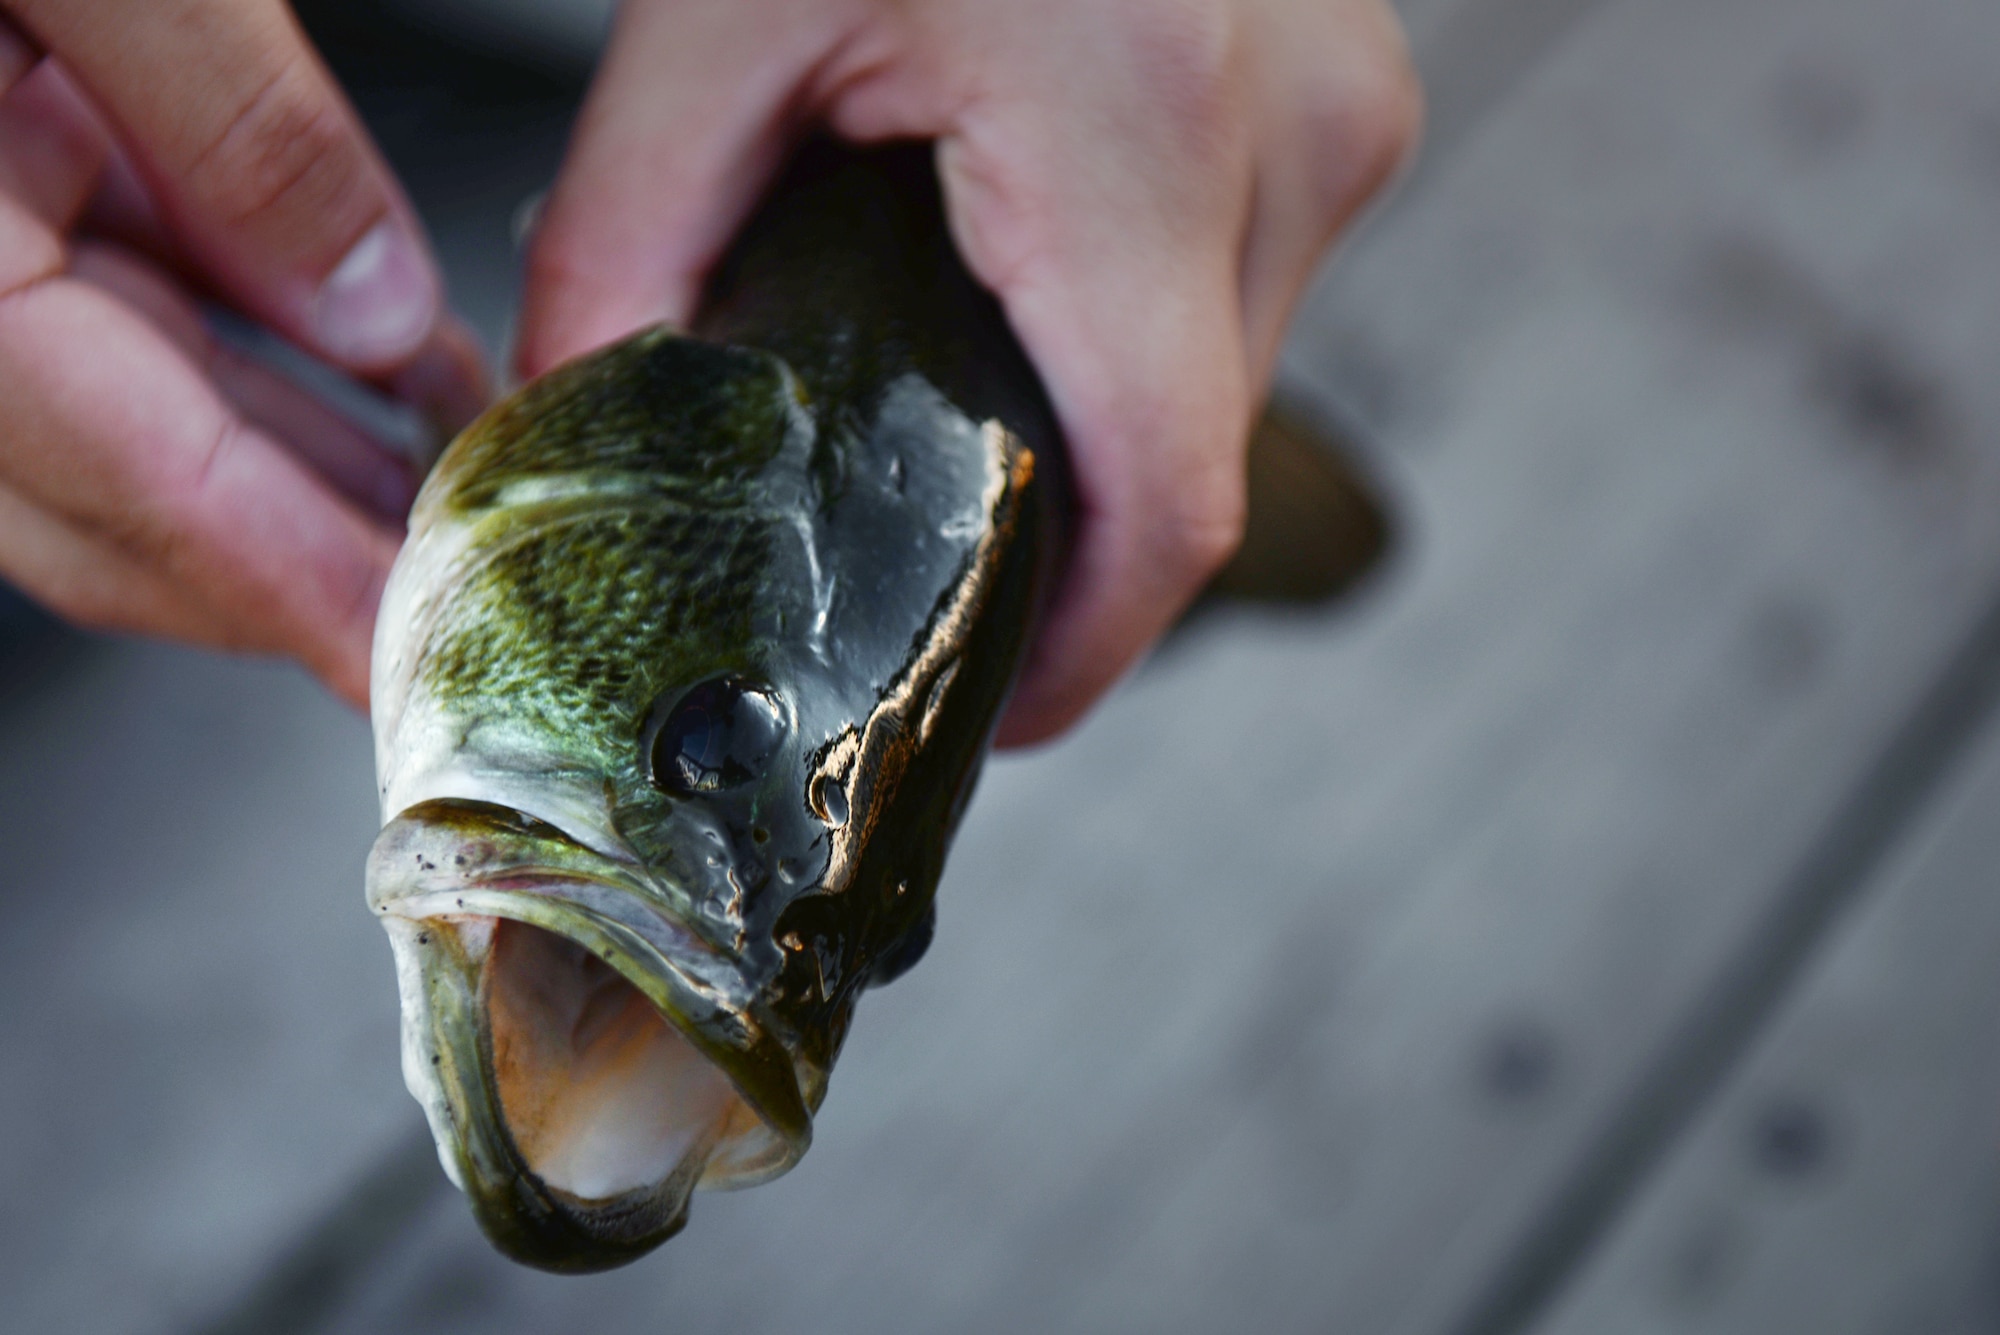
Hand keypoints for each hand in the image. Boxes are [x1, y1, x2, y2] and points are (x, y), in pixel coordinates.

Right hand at [0, 0, 485, 707]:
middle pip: (105, 497)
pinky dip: (234, 351)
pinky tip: (358, 360)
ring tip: (443, 493)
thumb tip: (364, 304)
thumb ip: (230, 122)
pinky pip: (98, 304)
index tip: (402, 658)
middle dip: (286, 568)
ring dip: (282, 474)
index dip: (278, 588)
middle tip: (450, 608)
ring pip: (108, 419)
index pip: (120, 479)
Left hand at [517, 0, 1418, 743]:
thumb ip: (633, 232)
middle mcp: (1291, 143)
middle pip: (1196, 465)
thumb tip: (576, 414)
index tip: (993, 709)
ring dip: (1106, 436)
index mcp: (1140, 132)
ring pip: (1235, 389)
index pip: (1162, 503)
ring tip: (971, 415)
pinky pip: (1250, 297)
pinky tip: (1036, 305)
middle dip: (1067, 545)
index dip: (1081, 652)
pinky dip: (1145, 341)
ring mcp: (1343, 122)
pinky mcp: (1345, 105)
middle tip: (931, 565)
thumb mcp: (726, 13)